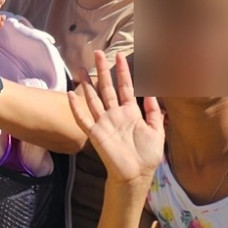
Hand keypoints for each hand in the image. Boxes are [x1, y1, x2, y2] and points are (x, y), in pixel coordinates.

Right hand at [68, 52, 164, 185]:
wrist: (136, 175)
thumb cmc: (147, 155)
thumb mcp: (157, 130)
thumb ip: (154, 111)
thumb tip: (153, 92)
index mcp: (130, 112)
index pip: (125, 87)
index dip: (123, 71)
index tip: (120, 56)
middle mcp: (115, 114)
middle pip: (107, 88)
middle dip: (103, 70)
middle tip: (97, 53)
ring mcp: (104, 123)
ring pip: (93, 99)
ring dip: (87, 84)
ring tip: (80, 69)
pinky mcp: (96, 134)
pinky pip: (83, 119)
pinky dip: (76, 107)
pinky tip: (70, 94)